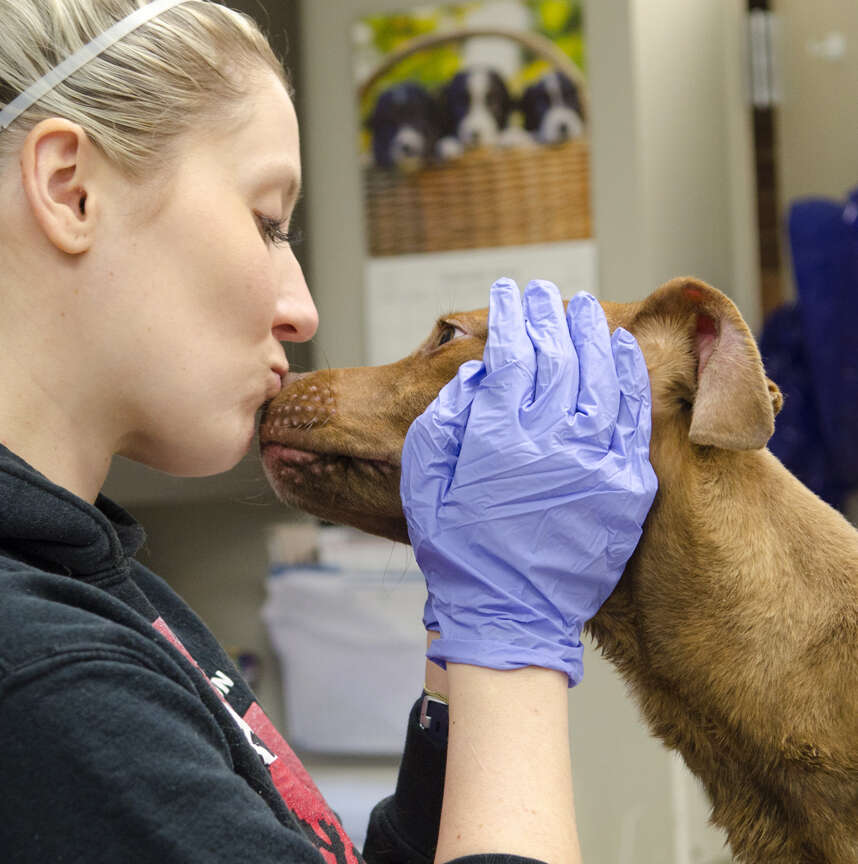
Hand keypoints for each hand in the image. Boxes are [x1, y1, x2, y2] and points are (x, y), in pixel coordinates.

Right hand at [400, 278, 656, 685]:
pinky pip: (634, 418)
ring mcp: (595, 462)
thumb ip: (447, 419)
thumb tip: (477, 374)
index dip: (511, 317)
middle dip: (549, 315)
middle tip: (545, 292)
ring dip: (592, 335)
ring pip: (602, 377)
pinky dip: (630, 377)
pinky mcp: (625, 486)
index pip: (513, 354)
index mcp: (499, 437)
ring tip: (583, 308)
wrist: (509, 614)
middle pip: (559, 357)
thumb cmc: (459, 550)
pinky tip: (623, 350)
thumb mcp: (427, 481)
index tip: (509, 293)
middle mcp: (551, 441)